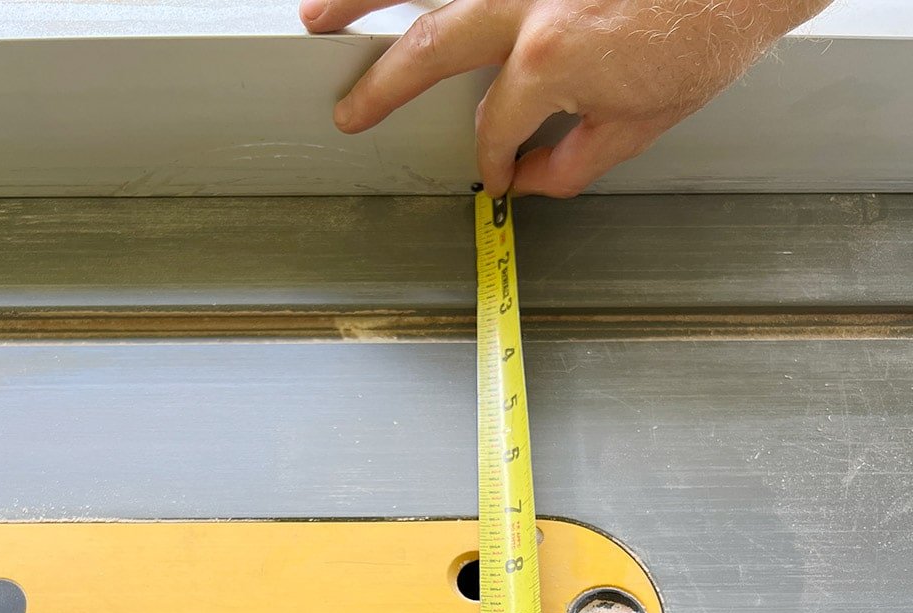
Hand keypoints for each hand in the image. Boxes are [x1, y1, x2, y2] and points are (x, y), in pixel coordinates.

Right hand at [299, 0, 830, 196]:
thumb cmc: (708, 30)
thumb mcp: (647, 121)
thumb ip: (578, 158)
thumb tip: (534, 180)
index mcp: (548, 58)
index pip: (494, 127)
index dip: (489, 160)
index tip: (492, 175)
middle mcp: (524, 1)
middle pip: (429, 47)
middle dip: (381, 84)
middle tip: (348, 109)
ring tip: (318, 16)